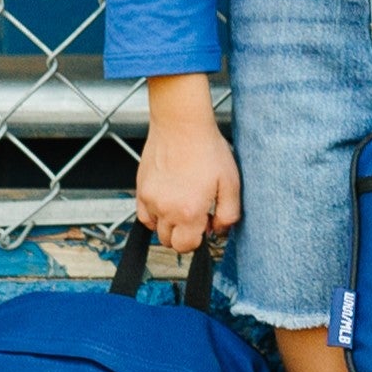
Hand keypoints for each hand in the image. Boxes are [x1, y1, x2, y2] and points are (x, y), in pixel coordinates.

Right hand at [135, 73, 241, 255]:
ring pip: (156, 229)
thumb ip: (228, 214)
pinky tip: (168, 201)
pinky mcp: (141, 188)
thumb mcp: (231, 183)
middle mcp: (165, 209)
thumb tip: (218, 231)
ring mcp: (150, 199)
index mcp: (189, 212)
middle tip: (197, 214)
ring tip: (183, 204)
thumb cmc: (207, 149)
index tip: (205, 225)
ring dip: (169, 225)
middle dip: (184, 234)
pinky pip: (143, 214)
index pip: (186, 246)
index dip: (198, 240)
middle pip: (169, 241)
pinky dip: (154, 214)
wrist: (181, 124)